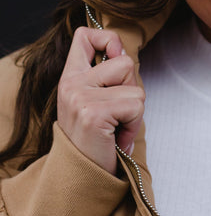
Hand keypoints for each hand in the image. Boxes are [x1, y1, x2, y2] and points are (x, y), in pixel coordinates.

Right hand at [57, 27, 144, 174]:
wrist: (81, 179)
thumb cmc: (96, 139)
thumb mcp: (95, 100)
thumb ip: (107, 73)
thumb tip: (121, 49)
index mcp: (70, 76)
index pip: (85, 35)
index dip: (107, 39)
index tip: (113, 57)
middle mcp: (71, 83)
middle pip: (124, 61)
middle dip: (131, 88)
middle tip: (116, 113)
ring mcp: (79, 97)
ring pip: (134, 86)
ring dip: (135, 110)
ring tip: (117, 126)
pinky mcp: (93, 113)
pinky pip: (135, 105)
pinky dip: (134, 124)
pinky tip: (117, 137)